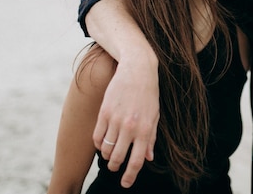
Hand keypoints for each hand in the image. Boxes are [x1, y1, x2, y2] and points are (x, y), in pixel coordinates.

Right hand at [93, 57, 159, 187]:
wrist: (137, 70)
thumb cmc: (149, 94)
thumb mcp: (154, 116)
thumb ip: (150, 138)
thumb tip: (148, 158)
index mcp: (145, 130)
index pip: (136, 161)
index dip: (130, 176)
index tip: (126, 184)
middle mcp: (130, 127)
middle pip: (118, 158)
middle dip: (115, 167)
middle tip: (115, 167)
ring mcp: (115, 120)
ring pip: (106, 149)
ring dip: (107, 155)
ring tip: (110, 154)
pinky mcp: (104, 112)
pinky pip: (97, 136)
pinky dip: (99, 144)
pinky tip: (102, 143)